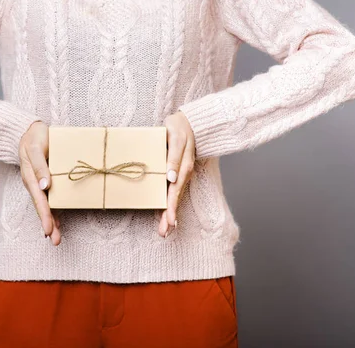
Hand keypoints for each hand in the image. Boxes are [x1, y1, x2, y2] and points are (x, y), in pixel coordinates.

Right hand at [18, 120, 60, 245]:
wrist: (31, 130)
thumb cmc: (33, 137)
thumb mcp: (35, 148)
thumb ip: (39, 166)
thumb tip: (45, 185)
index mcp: (30, 177)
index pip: (38, 199)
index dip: (44, 214)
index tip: (48, 228)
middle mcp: (35, 183)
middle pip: (41, 207)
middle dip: (48, 224)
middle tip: (55, 240)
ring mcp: (40, 183)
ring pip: (46, 206)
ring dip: (52, 221)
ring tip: (57, 238)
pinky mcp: (47, 181)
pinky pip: (50, 198)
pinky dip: (55, 211)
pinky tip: (59, 222)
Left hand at [159, 111, 195, 237]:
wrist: (189, 122)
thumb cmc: (178, 127)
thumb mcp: (176, 138)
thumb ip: (173, 157)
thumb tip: (171, 178)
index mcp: (183, 165)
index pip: (175, 190)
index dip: (171, 205)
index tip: (168, 220)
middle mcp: (184, 173)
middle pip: (176, 197)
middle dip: (170, 216)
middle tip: (164, 232)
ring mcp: (182, 174)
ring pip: (176, 197)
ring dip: (170, 215)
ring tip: (164, 231)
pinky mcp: (179, 174)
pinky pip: (175, 192)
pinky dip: (171, 206)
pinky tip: (167, 218)